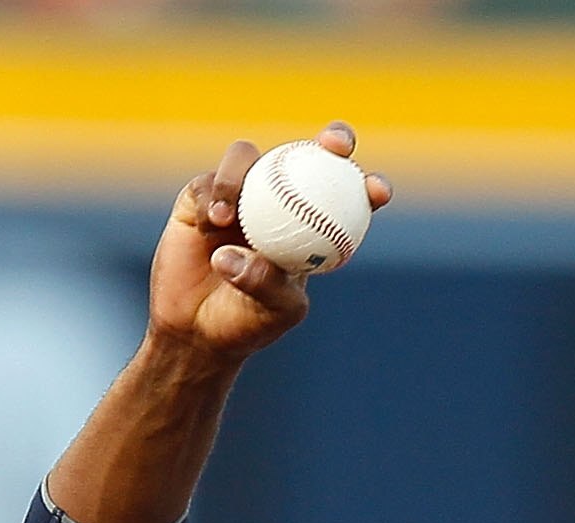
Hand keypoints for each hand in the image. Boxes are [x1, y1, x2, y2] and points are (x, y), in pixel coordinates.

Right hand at [147, 123, 393, 360]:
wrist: (197, 329)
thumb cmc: (248, 322)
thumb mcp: (274, 310)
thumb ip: (267, 282)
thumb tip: (236, 254)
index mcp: (314, 228)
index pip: (350, 198)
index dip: (369, 186)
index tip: (377, 191)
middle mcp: (281, 201)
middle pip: (312, 156)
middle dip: (333, 140)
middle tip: (333, 146)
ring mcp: (242, 194)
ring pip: (250, 158)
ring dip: (242, 178)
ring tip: (229, 219)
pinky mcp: (202, 195)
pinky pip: (210, 183)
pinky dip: (214, 197)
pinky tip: (214, 222)